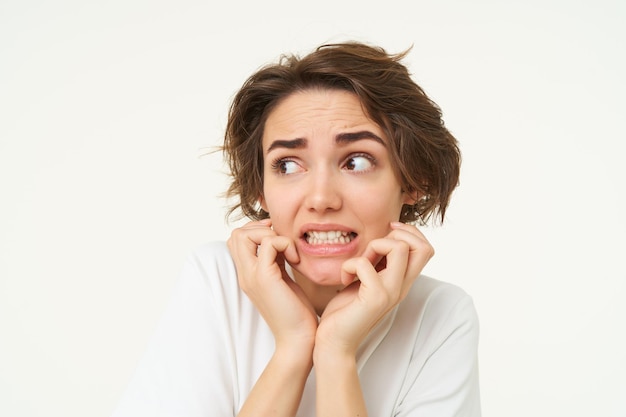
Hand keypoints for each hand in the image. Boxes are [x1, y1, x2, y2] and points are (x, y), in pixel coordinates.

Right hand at [227, 220, 317, 349]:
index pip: (236, 240)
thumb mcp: (281, 279)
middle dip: (261, 229)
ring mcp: (251, 276)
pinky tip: (295, 259)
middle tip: (282, 242)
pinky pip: (269, 244)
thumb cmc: (294, 312)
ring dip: (272, 235)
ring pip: (245, 235)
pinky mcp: (265, 277)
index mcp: (247, 274)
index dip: (255, 231)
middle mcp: (244, 274)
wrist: (297, 338)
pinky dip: (285, 243)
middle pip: (236, 234)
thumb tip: (279, 243)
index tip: (277, 239)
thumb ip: (276, 260)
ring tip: (289, 252)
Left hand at [315, 222, 433, 355]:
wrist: (334, 341)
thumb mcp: (366, 279)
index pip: (427, 249)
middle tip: (373, 249)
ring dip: (374, 246)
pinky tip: (344, 279)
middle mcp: (402, 287)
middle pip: (423, 247)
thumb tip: (381, 237)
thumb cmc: (346, 309)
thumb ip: (378, 262)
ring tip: (358, 264)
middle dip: (398, 234)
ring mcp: (390, 293)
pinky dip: (350, 264)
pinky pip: (365, 263)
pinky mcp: (374, 298)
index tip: (386, 234)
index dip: (409, 233)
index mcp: (402, 282)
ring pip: (399, 248)